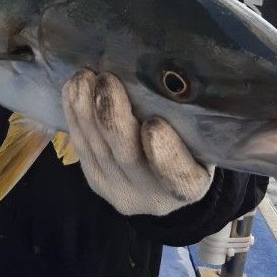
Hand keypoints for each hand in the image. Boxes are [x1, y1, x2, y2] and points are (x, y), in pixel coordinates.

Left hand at [62, 70, 213, 215]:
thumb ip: (192, 119)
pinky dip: (74, 115)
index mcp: (191, 186)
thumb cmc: (192, 144)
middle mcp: (154, 198)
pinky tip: (72, 89)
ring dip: (85, 111)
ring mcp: (119, 191)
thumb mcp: (204, 136)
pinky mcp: (95, 181)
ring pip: (98, 150)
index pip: (178, 176)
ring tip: (83, 78)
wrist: (167, 178)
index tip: (154, 124)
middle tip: (106, 81)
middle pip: (128, 158)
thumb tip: (175, 78)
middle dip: (113, 118)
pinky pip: (81, 147)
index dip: (165, 153)